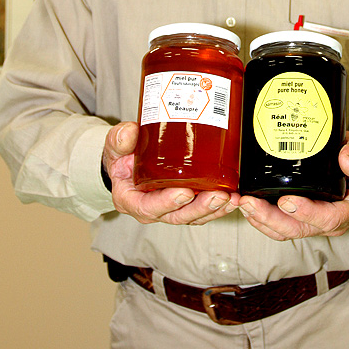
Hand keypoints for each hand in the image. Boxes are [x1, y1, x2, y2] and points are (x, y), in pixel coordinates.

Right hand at [102, 121, 238, 225]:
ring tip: (231, 199)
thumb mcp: (115, 146)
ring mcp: (170, 207)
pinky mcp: (185, 202)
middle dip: (200, 208)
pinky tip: (233, 198)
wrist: (126, 161)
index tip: (184, 193)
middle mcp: (152, 208)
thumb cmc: (121, 157)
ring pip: (193, 215)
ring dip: (214, 210)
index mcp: (131, 199)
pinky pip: (202, 210)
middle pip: (177, 216)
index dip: (167, 203)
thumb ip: (120, 139)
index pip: (149, 207)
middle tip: (218, 196)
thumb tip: (129, 132)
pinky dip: (219, 207)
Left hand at [237, 131, 348, 240]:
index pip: (330, 218)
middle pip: (299, 230)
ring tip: (242, 202)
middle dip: (272, 219)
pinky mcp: (296, 218)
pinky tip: (244, 205)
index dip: (307, 213)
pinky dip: (259, 218)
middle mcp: (330, 221)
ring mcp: (311, 222)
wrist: (345, 161)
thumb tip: (347, 163)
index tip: (286, 201)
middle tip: (251, 202)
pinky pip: (277, 225)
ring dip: (260, 220)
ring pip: (284, 231)